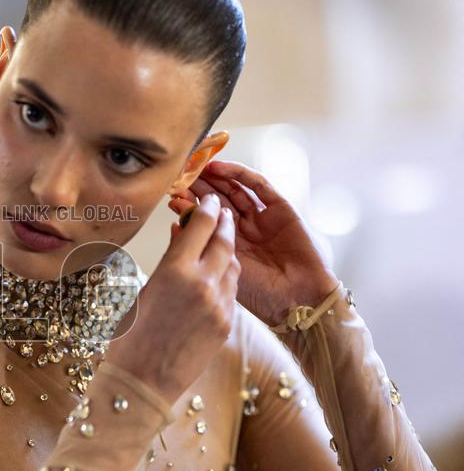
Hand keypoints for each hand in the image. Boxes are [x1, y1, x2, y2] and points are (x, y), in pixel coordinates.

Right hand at [108, 193, 239, 405]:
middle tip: (221, 211)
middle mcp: (202, 283)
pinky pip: (231, 291)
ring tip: (219, 242)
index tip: (206, 198)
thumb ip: (169, 261)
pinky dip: (225, 277)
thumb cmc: (130, 337)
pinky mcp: (226, 324)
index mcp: (175, 270)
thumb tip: (180, 237)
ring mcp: (219, 304)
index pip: (199, 226)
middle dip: (223, 223)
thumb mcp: (145, 290)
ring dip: (227, 250)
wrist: (142, 381)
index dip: (205, 208)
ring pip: (232, 265)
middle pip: (223, 240)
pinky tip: (216, 276)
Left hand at [167, 160, 339, 326]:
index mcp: (230, 246)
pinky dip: (238, 174)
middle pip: (218, 202)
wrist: (298, 302)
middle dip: (199, 189)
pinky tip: (218, 168)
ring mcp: (262, 218)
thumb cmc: (261, 296)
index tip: (171, 197)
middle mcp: (245, 229)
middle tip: (181, 177)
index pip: (206, 220)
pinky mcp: (281, 208)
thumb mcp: (222, 270)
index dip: (189, 207)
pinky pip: (258, 186)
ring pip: (235, 190)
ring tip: (196, 169)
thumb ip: (203, 247)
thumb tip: (175, 225)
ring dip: (215, 178)